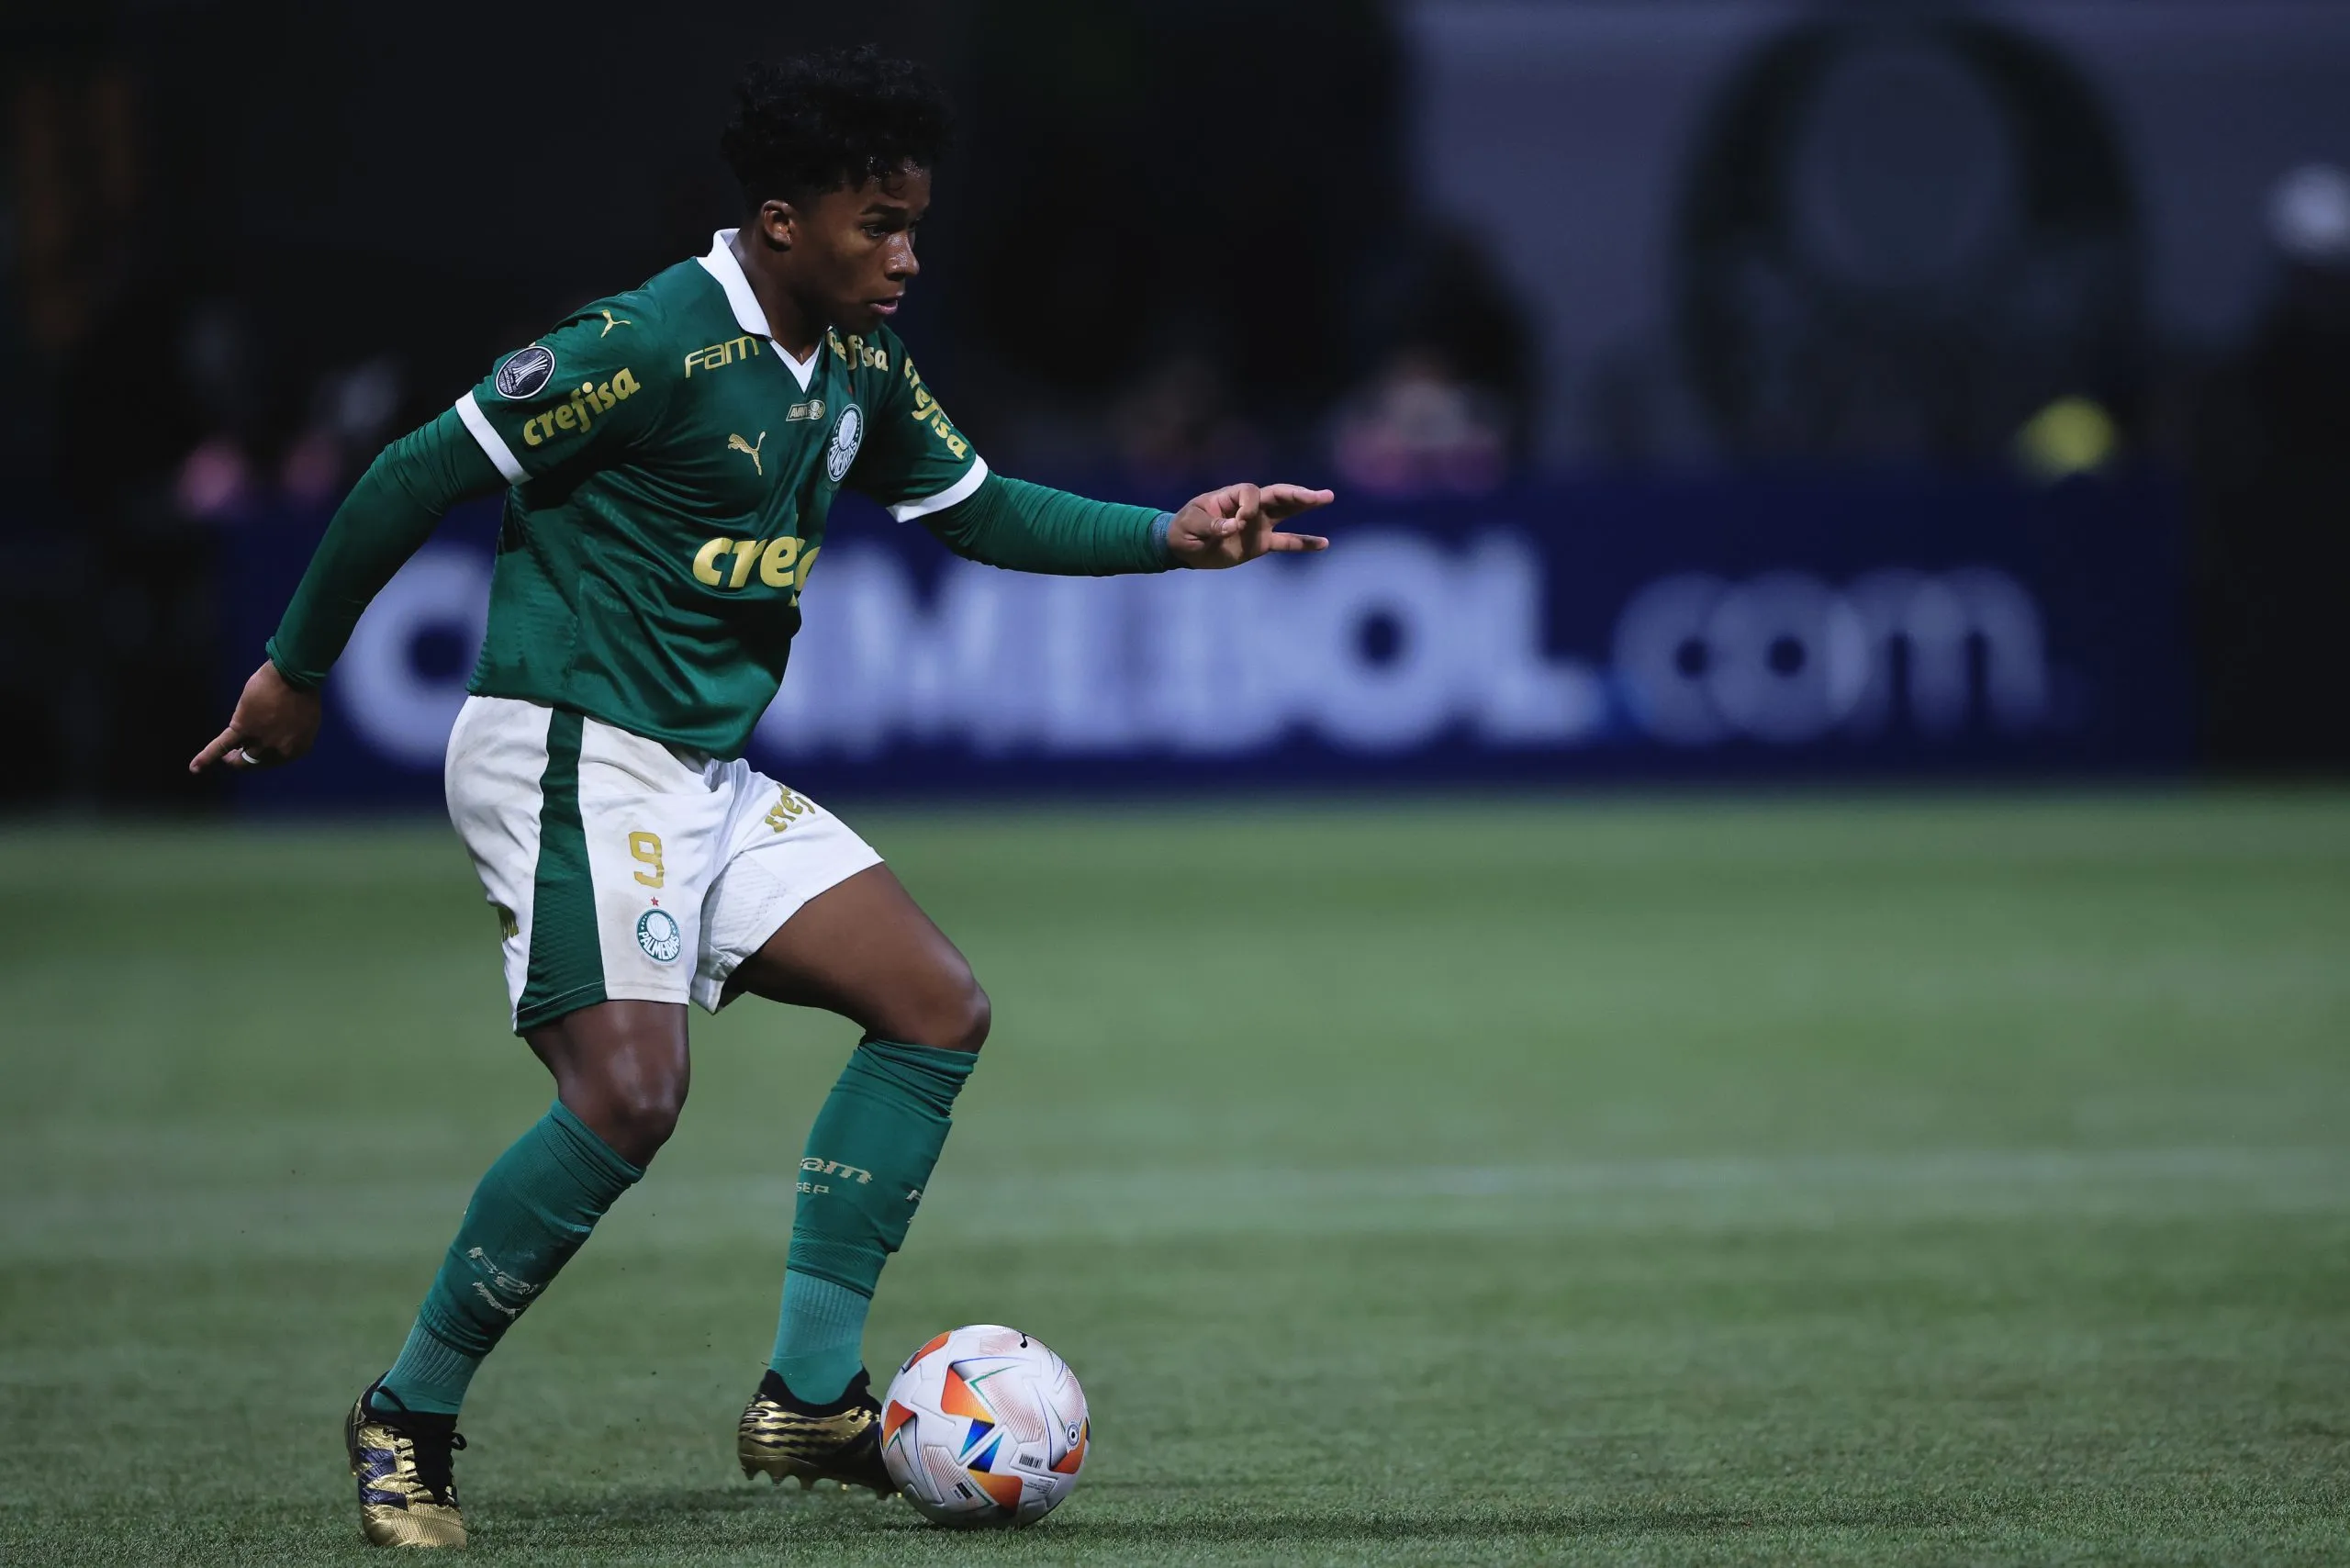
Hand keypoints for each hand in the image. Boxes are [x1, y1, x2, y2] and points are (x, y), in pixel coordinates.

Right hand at [189, 661, 322, 772]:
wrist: (294, 675)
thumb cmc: (303, 690)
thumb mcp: (305, 718)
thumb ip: (292, 731)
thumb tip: (280, 732)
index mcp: (298, 748)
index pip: (277, 759)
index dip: (266, 754)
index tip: (260, 749)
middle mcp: (278, 750)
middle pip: (258, 761)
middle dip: (248, 759)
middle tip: (239, 755)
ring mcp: (260, 741)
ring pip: (241, 758)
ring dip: (231, 759)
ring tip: (225, 758)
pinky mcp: (242, 728)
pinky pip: (221, 746)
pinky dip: (205, 758)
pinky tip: (194, 768)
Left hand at [1165, 482, 1334, 568]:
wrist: (1183, 548)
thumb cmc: (1183, 530)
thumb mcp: (1190, 525)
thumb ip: (1211, 525)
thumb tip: (1233, 527)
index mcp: (1231, 497)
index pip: (1251, 493)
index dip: (1249, 506)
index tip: (1238, 523)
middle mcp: (1249, 507)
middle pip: (1277, 495)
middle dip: (1297, 494)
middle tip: (1319, 495)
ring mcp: (1258, 524)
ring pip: (1286, 512)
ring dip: (1306, 505)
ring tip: (1326, 497)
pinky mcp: (1261, 543)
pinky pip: (1286, 542)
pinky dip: (1304, 543)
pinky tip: (1323, 544)